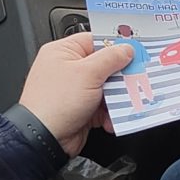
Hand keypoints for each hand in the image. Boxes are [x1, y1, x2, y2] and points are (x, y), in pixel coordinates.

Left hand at [17, 32, 135, 153]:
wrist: (45, 139)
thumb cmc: (54, 103)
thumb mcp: (87, 73)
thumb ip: (110, 58)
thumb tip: (126, 49)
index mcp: (63, 52)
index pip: (94, 40)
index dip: (115, 46)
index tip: (134, 52)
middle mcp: (68, 69)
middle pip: (104, 65)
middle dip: (120, 75)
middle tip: (134, 79)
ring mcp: (74, 91)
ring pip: (106, 88)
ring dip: (117, 97)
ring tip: (125, 102)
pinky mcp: (81, 110)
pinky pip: (103, 107)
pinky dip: (110, 113)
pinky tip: (111, 119)